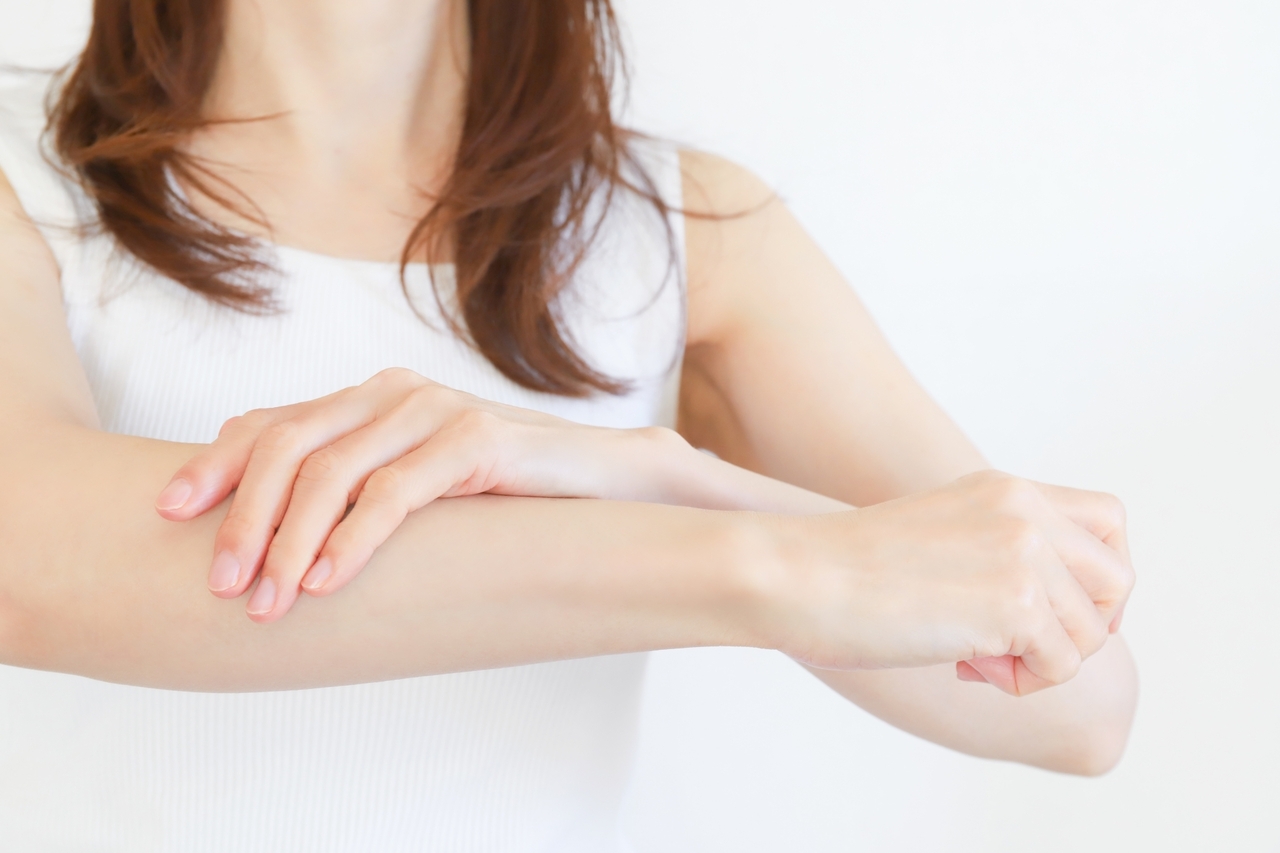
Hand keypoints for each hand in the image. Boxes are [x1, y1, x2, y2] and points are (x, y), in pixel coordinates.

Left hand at [155, 368, 688, 621]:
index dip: (213, 469)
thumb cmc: (499, 493)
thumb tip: (268, 535)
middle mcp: (392, 392)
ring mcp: (433, 409)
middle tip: (221, 585)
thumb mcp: (411, 484)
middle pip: (287, 446)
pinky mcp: (476, 439)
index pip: (269, 424)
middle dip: (243, 518)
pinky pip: (398, 490)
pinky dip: (355, 538)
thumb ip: (352, 486)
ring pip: (333, 471)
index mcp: (367, 398)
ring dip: (290, 543)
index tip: (169, 517)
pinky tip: (328, 581)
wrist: (602, 479)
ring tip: (269, 603)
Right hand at [767, 471, 1132, 695]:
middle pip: (1117, 580)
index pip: (1111, 521)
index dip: (1099, 576)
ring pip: (1092, 632)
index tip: (1054, 609)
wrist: (797, 576)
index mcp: (1006, 490)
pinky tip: (966, 666)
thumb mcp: (940, 536)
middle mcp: (1024, 512)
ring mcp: (1023, 554)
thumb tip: (1050, 615)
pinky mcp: (1015, 602)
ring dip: (1042, 661)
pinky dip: (1022, 682)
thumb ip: (997, 550)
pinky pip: (1061, 665)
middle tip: (1018, 644)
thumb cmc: (846, 571)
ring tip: (975, 655)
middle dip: (1080, 626)